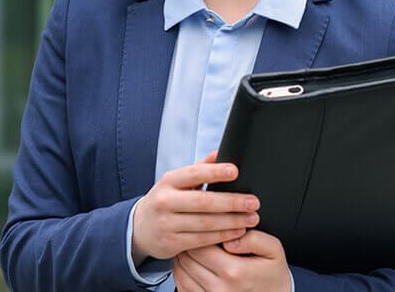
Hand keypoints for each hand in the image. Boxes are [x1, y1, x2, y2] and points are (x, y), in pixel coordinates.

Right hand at [131, 151, 260, 264]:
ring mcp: (167, 223)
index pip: (194, 174)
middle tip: (254, 202)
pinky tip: (238, 232)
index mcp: (169, 181)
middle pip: (203, 202)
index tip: (236, 171)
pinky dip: (222, 236)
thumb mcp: (177, 181)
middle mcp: (165, 201)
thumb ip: (200, 168)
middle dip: (232, 202)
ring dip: (232, 221)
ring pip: (205, 223)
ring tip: (252, 218)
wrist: (140, 227)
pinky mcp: (171, 243)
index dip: (215, 172)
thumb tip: (221, 151)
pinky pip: (202, 240)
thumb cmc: (167, 199)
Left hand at [173, 230, 290, 291]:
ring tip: (192, 247)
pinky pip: (183, 287)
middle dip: (188, 243)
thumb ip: (254, 239)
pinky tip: (190, 264)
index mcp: (235, 272)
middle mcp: (220, 288)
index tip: (202, 226)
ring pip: (181, 272)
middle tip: (195, 233)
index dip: (197, 232)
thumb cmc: (272, 275)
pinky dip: (181, 273)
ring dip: (183, 257)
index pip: (199, 246)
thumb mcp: (273, 250)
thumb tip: (231, 236)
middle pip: (187, 259)